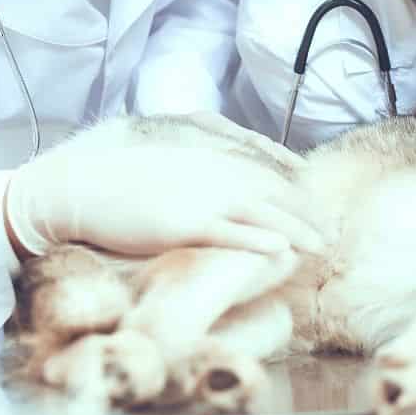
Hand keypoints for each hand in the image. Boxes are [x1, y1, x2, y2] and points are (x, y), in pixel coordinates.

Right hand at [4, 120, 324, 259]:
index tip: (318, 209)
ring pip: (260, 214)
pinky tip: (279, 251)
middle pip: (272, 194)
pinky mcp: (182, 223)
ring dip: (295, 230)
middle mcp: (210, 176)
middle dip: (306, 214)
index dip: (295, 194)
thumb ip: (198, 181)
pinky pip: (227, 233)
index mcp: (209, 163)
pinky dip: (256, 241)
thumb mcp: (169, 176)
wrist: (82, 189)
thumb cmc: (119, 188)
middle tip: (333, 234)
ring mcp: (198, 199)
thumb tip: (219, 199)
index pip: (265, 176)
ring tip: (321, 247)